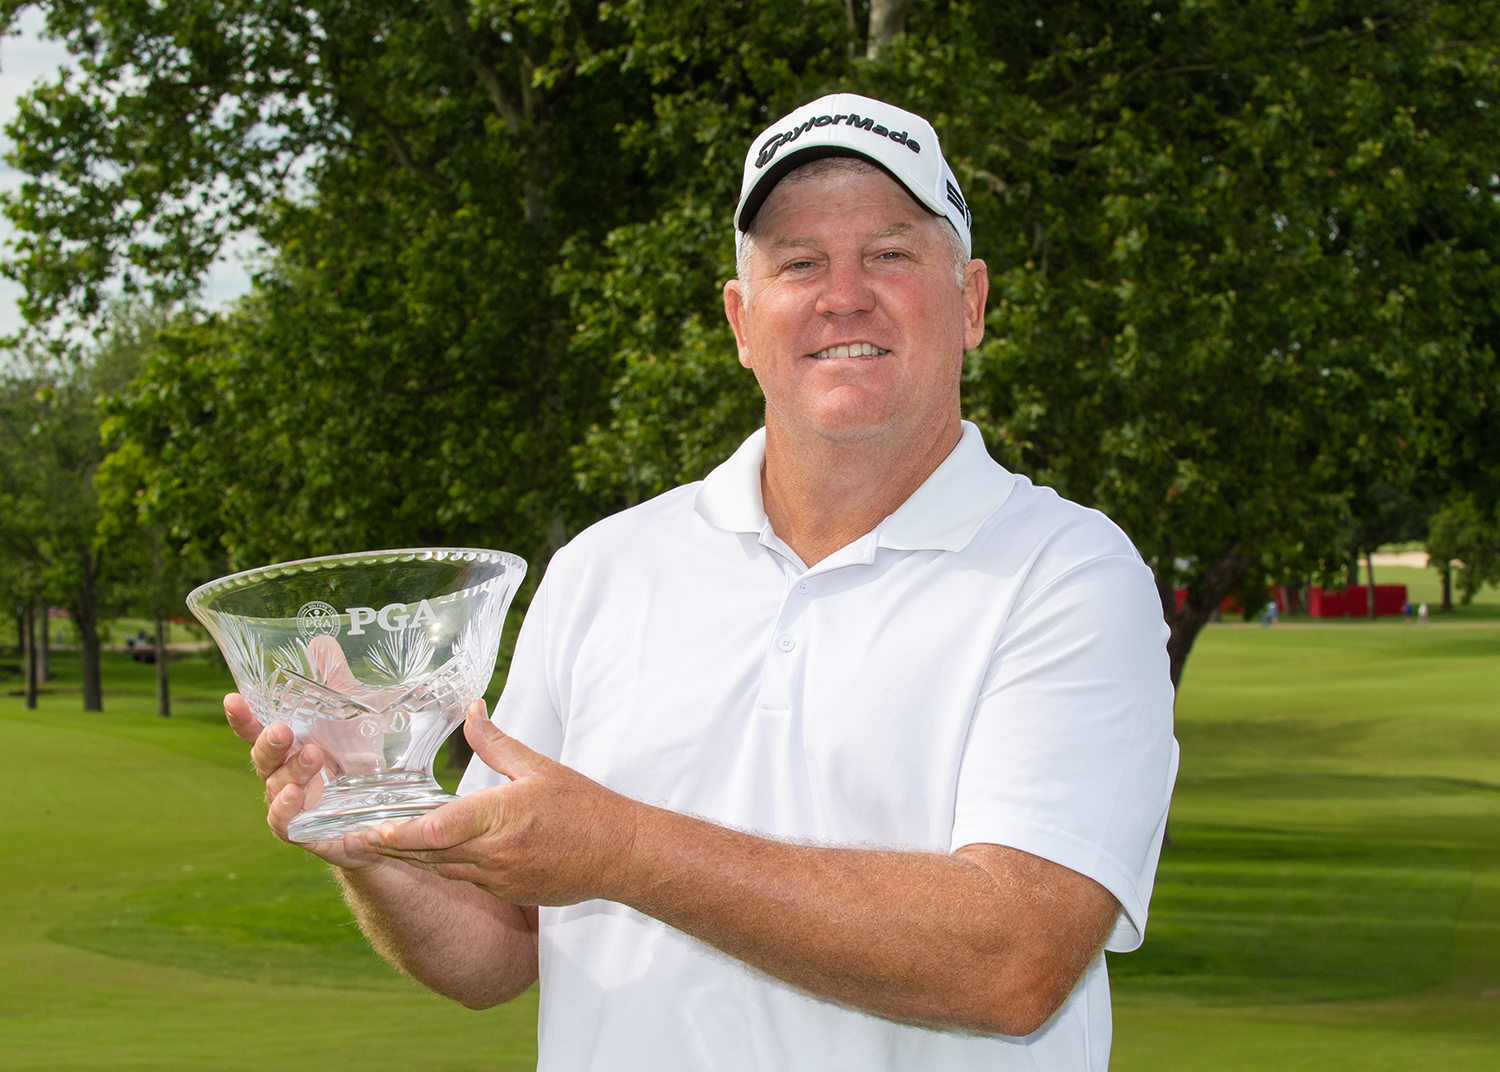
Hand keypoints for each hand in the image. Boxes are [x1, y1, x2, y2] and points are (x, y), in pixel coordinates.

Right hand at [223, 689, 379, 870]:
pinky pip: (284, 824)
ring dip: (291, 771)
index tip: (232, 698)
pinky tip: (296, 794)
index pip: (255, 728)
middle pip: (260, 758)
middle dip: (267, 743)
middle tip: (284, 730)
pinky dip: (285, 810)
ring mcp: (291, 803)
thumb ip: (336, 681)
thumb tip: (320, 643)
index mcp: (289, 742)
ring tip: (315, 756)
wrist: (390, 809)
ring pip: (275, 787)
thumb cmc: (360, 755)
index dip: (241, 716)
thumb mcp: (355, 713)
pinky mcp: (305, 831)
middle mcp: (282, 772)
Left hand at [349, 702, 641, 904]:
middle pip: (426, 854)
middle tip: (349, 835)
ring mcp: (499, 878)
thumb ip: (496, 744)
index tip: (365, 828)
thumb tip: (471, 711)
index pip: (434, 830)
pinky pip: (463, 879)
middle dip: (388, 845)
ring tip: (376, 841)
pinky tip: (426, 853)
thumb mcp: (540, 767)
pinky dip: (442, 865)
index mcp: (500, 816)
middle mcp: (494, 853)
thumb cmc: (584, 807)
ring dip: (411, 857)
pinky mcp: (506, 892)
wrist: (620, 854)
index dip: (394, 833)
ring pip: (440, 869)